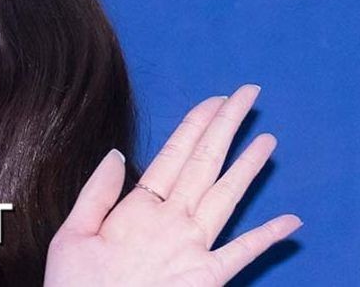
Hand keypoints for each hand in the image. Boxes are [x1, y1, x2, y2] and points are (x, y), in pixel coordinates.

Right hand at [44, 84, 301, 285]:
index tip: (214, 100)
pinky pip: (242, 255)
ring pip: (227, 199)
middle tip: (247, 95)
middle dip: (227, 127)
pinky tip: (291, 221)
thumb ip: (97, 193)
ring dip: (249, 167)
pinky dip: (267, 238)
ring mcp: (194, 250)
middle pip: (205, 165)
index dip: (196, 124)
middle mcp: (172, 223)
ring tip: (268, 139)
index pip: (173, 155)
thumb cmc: (77, 286)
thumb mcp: (72, 235)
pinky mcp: (207, 280)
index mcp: (138, 209)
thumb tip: (118, 155)